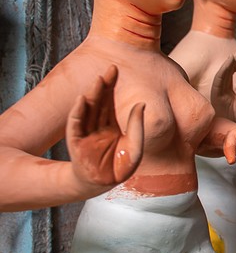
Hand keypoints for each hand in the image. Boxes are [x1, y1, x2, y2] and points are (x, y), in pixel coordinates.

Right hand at [66, 66, 144, 187]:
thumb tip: (141, 104)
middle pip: (99, 102)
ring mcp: (86, 132)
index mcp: (111, 126)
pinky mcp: (77, 141)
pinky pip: (77, 124)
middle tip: (109, 69)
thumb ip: (137, 126)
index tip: (115, 69)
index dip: (112, 86)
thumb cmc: (119, 167)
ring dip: (92, 95)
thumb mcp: (134, 147)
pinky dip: (79, 112)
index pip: (110, 102)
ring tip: (98, 80)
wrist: (103, 184)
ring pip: (89, 109)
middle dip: (103, 86)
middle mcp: (98, 126)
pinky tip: (83, 99)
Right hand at [210, 52, 235, 122]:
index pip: (231, 76)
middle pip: (226, 72)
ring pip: (222, 74)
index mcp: (226, 90)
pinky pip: (219, 80)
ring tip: (233, 56)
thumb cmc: (234, 117)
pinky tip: (228, 64)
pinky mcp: (216, 93)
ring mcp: (217, 90)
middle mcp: (221, 89)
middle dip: (231, 62)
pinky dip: (223, 71)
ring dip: (227, 64)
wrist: (228, 129)